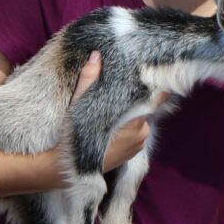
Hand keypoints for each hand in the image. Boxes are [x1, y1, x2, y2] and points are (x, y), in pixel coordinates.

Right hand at [72, 50, 168, 171]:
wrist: (66, 167)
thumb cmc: (73, 135)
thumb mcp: (80, 103)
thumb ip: (90, 78)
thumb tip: (97, 55)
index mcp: (134, 119)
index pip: (156, 98)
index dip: (157, 84)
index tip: (155, 71)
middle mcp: (142, 132)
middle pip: (145, 107)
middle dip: (135, 98)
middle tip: (123, 86)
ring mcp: (139, 144)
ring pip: (140, 119)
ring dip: (131, 112)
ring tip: (115, 105)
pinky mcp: (134, 153)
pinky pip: (136, 132)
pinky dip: (128, 125)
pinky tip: (114, 122)